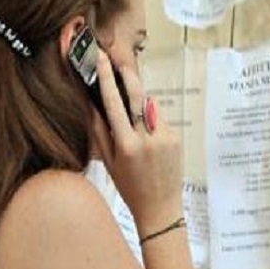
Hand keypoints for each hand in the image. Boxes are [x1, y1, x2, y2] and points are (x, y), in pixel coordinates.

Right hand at [89, 48, 183, 235]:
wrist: (160, 208)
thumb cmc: (130, 188)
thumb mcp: (109, 163)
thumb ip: (101, 132)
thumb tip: (93, 104)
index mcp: (127, 145)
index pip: (114, 103)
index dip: (107, 78)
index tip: (102, 60)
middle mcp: (148, 139)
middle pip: (138, 96)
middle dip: (129, 77)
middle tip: (120, 64)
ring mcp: (165, 138)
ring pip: (150, 108)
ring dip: (140, 105)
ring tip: (133, 123)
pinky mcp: (176, 139)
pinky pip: (160, 121)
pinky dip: (151, 122)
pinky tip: (148, 139)